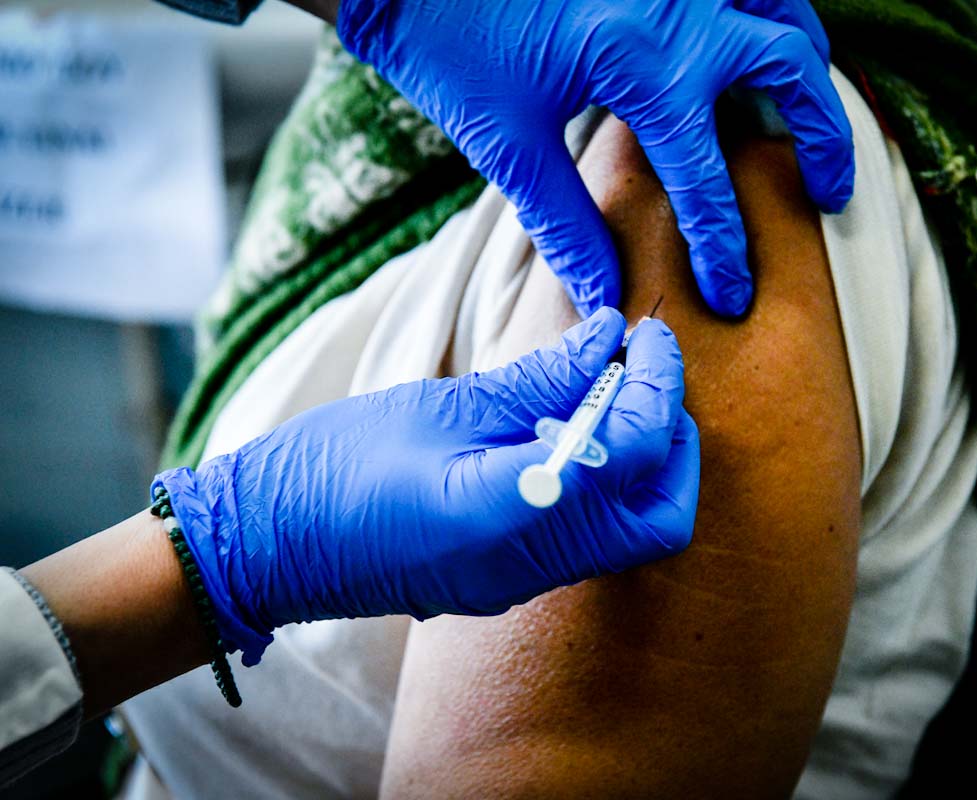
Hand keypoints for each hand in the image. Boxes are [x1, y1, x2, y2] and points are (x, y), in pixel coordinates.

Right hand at [155, 309, 698, 664]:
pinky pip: (589, 535)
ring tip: (610, 386)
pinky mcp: (508, 579)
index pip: (633, 453)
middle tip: (647, 370)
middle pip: (661, 516)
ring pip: (632, 530)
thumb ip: (537, 380)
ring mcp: (522, 581)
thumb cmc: (335, 467)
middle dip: (675, 437)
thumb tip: (608, 338)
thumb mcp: (441, 405)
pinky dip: (604, 478)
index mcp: (510, 511)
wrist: (267, 544)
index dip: (655, 386)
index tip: (645, 335)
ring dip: (643, 457)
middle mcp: (532, 563)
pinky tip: (570, 425)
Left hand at [336, 0, 852, 316]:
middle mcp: (680, 4)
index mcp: (646, 61)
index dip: (727, 247)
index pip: (710, 177)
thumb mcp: (508, 145)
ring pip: (781, 4)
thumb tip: (604, 294)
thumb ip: (566, 223)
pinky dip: (762, 13)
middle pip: (791, 67)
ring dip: (803, 59)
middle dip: (822, 136)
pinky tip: (748, 47)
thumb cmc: (446, 46)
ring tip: (803, 111)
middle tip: (829, 189)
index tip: (735, 294)